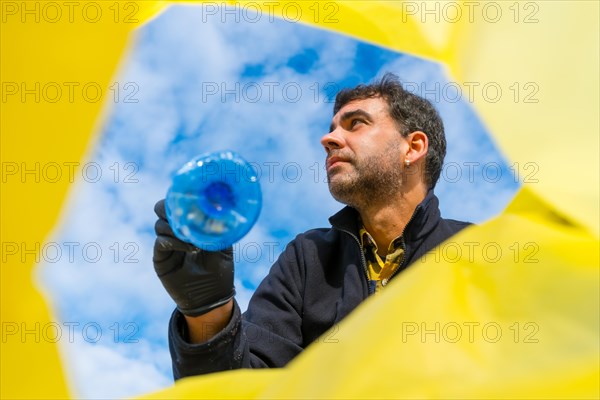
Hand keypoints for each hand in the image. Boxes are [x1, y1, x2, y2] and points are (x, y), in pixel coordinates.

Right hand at [153, 199, 234, 316]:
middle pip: (161, 208)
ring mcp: (166, 243)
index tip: (191, 195)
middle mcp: (175, 230)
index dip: (181, 196)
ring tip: (194, 237)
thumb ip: (218, 227)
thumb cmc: (219, 270)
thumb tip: (220, 207)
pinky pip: (161, 241)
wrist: (211, 297)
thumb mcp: (223, 245)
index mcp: (190, 223)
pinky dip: (174, 241)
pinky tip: (190, 248)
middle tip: (184, 213)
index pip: (178, 202)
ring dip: (176, 227)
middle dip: (170, 207)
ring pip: (160, 224)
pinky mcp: (161, 258)